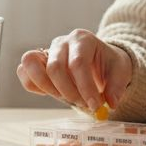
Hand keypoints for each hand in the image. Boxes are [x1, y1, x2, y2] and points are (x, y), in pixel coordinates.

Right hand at [16, 29, 132, 111]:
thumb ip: (117, 87)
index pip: (78, 63)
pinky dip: (34, 85)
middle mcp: (62, 42)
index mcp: (83, 39)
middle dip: (69, 92)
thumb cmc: (109, 65)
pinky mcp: (37, 62)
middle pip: (54, 67)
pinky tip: (53, 93)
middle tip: (84, 105)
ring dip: (48, 88)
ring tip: (66, 98)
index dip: (85, 87)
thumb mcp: (121, 72)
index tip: (95, 106)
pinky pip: (24, 72)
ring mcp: (46, 51)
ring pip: (31, 64)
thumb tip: (111, 102)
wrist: (99, 61)